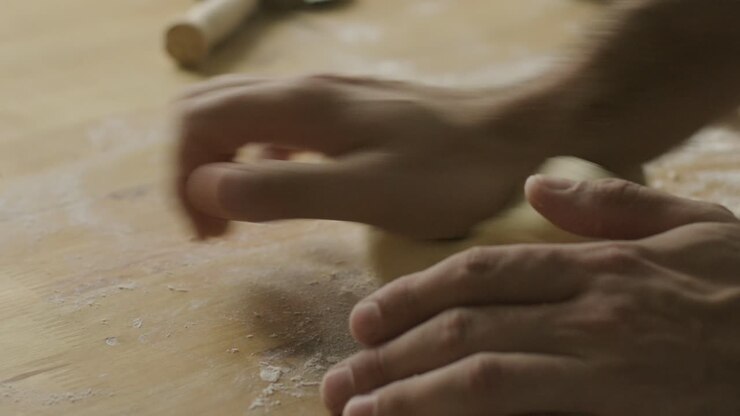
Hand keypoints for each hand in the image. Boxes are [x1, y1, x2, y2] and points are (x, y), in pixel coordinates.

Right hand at [174, 74, 552, 238]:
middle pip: (207, 109)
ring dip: (219, 163)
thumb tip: (205, 187)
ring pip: (238, 115)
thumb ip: (283, 189)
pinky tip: (278, 190)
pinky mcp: (345, 115)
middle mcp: (303, 90)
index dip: (182, 176)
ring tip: (232, 219)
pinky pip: (275, 126)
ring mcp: (325, 99)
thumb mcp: (366, 192)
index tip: (206, 232)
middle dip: (191, 167)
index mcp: (298, 106)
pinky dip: (253, 158)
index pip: (196, 119)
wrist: (512, 139)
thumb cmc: (449, 172)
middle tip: (213, 229)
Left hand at [321, 177, 739, 415]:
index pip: (480, 272)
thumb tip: (536, 184)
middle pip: (464, 330)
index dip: (413, 293)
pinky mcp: (619, 413)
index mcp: (597, 265)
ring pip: (484, 378)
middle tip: (342, 378)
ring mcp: (602, 370)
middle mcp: (588, 315)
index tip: (366, 317)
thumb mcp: (692, 222)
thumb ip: (610, 202)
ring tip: (360, 414)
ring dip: (413, 396)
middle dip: (392, 355)